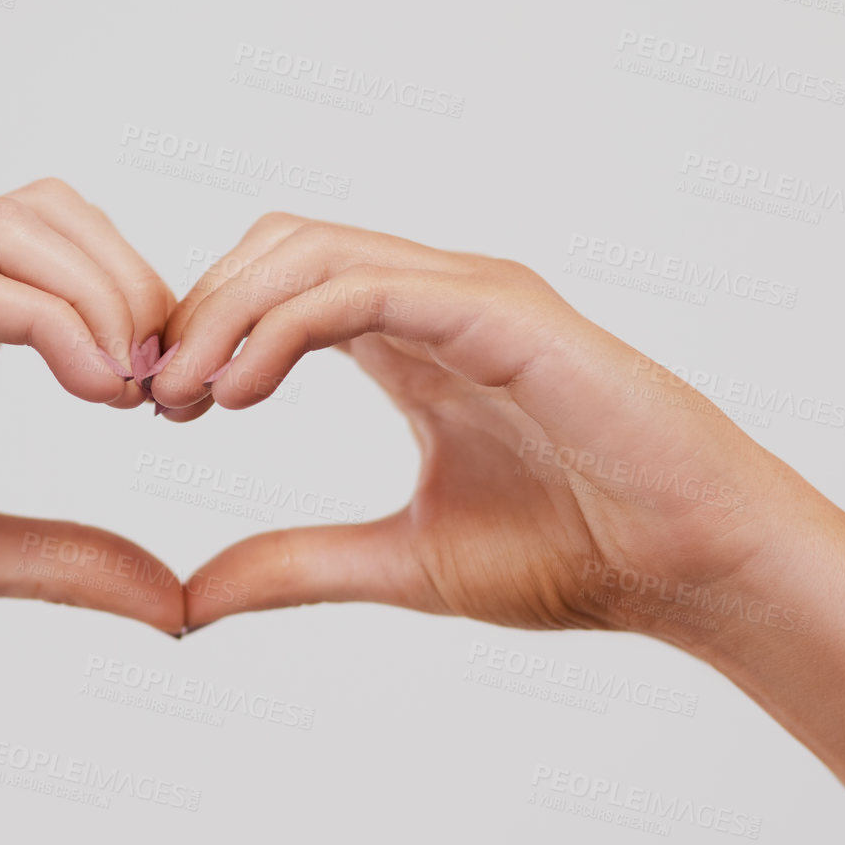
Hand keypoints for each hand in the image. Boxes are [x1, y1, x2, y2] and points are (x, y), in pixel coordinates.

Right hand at [0, 179, 186, 660]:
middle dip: (132, 278)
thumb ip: (66, 560)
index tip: (168, 395)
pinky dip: (58, 323)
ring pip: (17, 228)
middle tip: (167, 380)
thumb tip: (174, 600)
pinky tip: (100, 391)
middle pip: (47, 210)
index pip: (52, 245)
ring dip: (105, 293)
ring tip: (137, 388)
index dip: (131, 298)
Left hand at [150, 213, 827, 641]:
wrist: (693, 568)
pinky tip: (240, 391)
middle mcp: (434, 296)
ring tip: (182, 397)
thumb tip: (190, 598)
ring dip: (225, 312)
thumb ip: (296, 565)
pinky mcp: (502, 311)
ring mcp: (470, 294)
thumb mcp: (399, 560)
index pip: (276, 284)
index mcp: (409, 339)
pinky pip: (367, 284)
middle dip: (197, 309)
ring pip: (310, 249)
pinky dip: (286, 325)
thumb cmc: (575, 553)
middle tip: (152, 398)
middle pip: (278, 246)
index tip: (158, 410)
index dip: (203, 330)